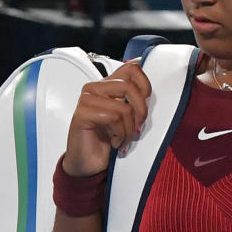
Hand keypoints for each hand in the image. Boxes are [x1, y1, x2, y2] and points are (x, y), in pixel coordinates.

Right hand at [62, 60, 151, 176]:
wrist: (90, 163)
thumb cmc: (108, 140)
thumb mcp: (129, 117)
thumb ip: (136, 101)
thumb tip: (149, 94)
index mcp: (108, 85)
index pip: (132, 68)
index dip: (145, 86)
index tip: (146, 105)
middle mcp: (95, 88)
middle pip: (129, 86)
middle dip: (140, 111)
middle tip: (136, 128)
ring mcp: (87, 99)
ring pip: (123, 107)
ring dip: (129, 129)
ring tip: (123, 138)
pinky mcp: (82, 114)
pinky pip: (113, 118)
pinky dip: (119, 134)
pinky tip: (114, 141)